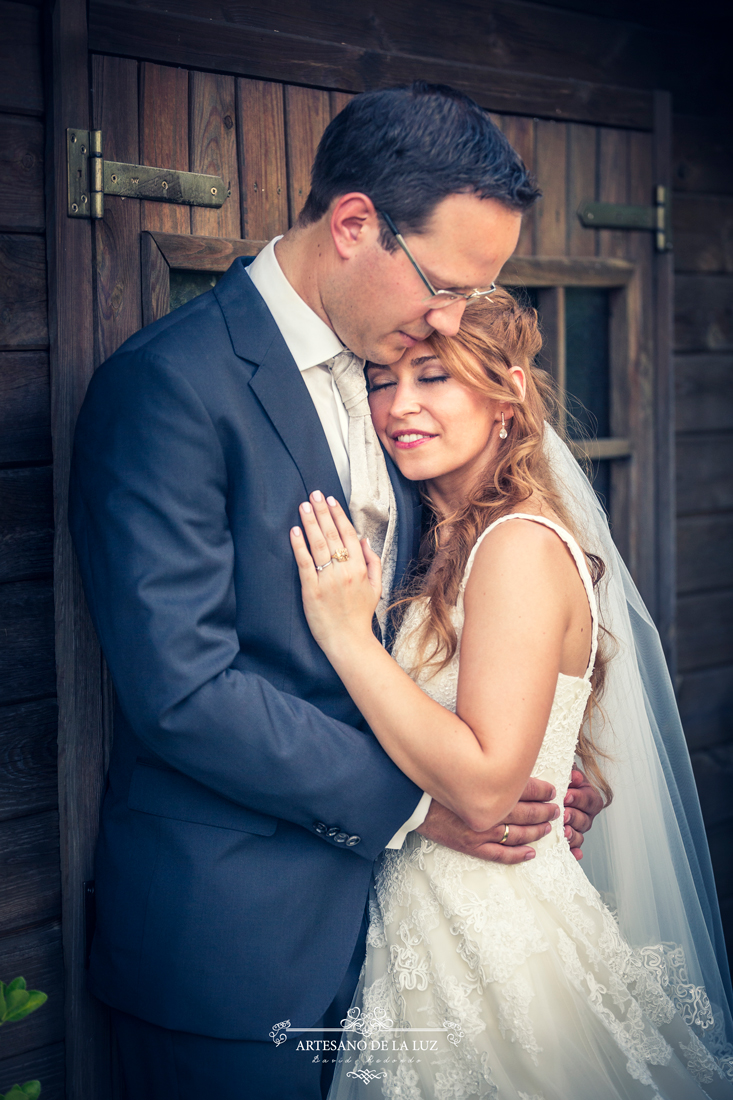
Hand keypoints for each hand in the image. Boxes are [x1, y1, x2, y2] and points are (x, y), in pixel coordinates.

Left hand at [290, 491, 381, 651]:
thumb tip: (364, 540)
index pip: (348, 535)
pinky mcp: (311, 590)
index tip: (330, 500)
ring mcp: (327, 580)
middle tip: (314, 494)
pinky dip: (299, 546)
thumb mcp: (376, 587)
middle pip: (331, 535)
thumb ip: (373, 562)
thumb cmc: (361, 614)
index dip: (338, 516)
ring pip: (318, 545)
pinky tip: (295, 531)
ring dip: (310, 522)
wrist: (348, 640)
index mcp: (360, 568)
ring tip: (304, 506)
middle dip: (322, 512)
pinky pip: (304, 563)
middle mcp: (344, 570)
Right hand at [417, 777, 559, 863]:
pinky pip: (499, 854)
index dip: (541, 790)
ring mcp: (480, 831)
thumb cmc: (436, 779)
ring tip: (549, 827)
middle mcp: (487, 811)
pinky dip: (517, 855)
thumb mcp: (462, 765)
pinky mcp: (470, 845)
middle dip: (544, 810)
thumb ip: (486, 766)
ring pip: (517, 834)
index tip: (552, 789)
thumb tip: (507, 762)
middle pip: (525, 812)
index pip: (523, 789)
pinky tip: (531, 853)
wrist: (409, 798)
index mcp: (486, 789)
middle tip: (556, 808)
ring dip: (536, 831)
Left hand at [563, 768, 603, 859]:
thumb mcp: (563, 772)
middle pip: (585, 820)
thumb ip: (569, 772)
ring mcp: (577, 830)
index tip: (566, 795)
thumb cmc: (554, 779)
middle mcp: (585, 815)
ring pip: (580, 836)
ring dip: (572, 834)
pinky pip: (573, 850)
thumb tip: (573, 776)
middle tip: (563, 814)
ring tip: (563, 831)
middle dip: (574, 816)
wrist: (544, 792)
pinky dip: (574, 852)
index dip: (579, 798)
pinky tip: (574, 854)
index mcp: (587, 796)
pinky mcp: (568, 842)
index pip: (590, 799)